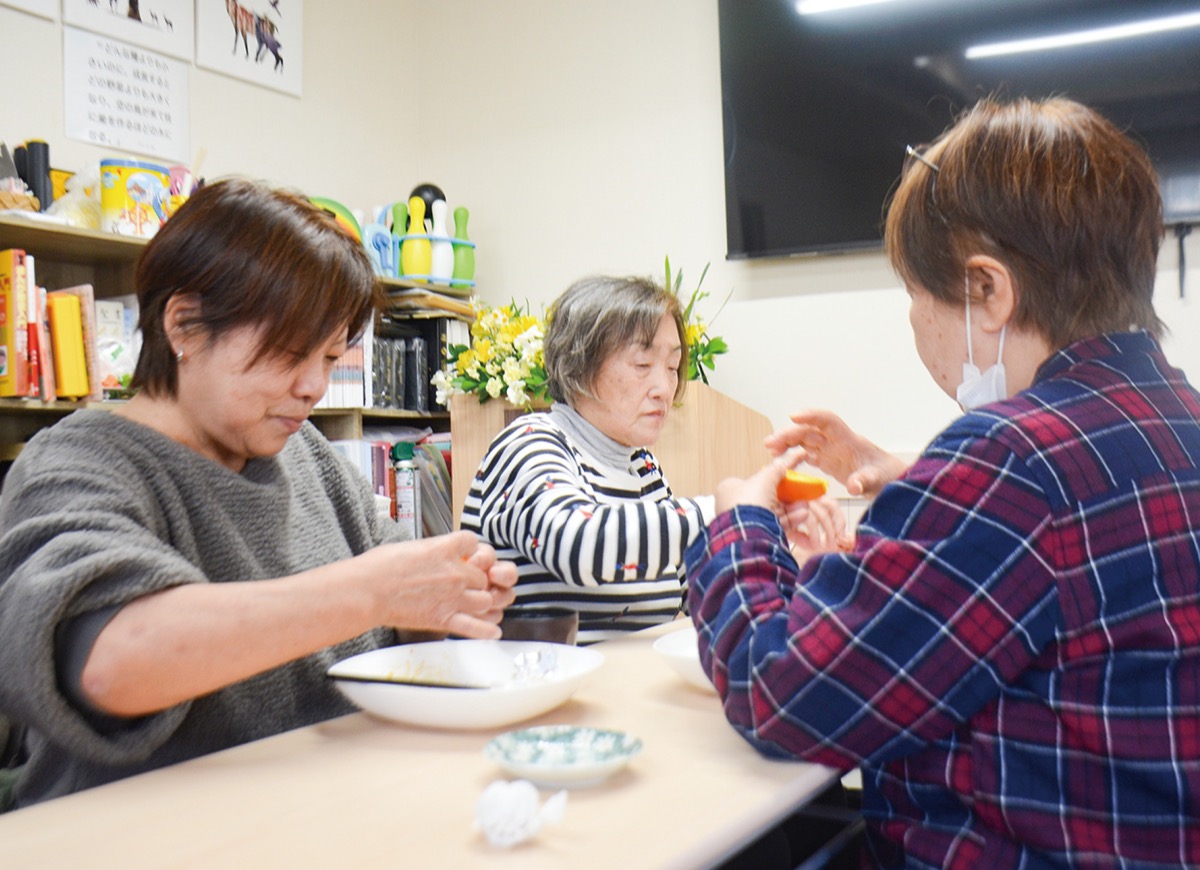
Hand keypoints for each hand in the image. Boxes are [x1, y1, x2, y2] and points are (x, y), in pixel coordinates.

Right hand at [366, 531, 517, 639]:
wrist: (367, 590)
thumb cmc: (379, 567)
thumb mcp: (411, 547)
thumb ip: (432, 551)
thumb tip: (435, 554)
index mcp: (444, 548)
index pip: (473, 542)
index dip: (472, 549)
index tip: (467, 554)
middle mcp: (454, 572)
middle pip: (483, 574)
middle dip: (478, 579)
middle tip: (468, 585)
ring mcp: (452, 596)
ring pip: (487, 599)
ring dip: (483, 602)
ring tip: (475, 604)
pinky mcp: (443, 618)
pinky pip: (474, 626)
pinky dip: (486, 630)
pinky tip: (493, 630)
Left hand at [714, 448, 848, 553]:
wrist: (748, 534)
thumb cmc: (749, 504)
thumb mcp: (765, 478)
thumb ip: (776, 469)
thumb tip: (785, 460)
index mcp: (730, 489)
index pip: (756, 480)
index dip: (774, 478)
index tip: (790, 477)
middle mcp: (735, 505)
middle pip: (767, 497)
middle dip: (787, 496)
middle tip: (802, 493)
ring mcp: (745, 522)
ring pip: (773, 512)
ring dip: (791, 508)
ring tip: (806, 505)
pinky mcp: (755, 535)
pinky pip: (774, 525)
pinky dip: (789, 519)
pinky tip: (802, 515)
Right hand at [764, 409, 906, 497]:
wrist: (893, 482)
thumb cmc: (889, 476)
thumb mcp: (879, 479)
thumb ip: (865, 481)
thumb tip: (853, 486)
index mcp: (848, 440)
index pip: (827, 421)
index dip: (811, 416)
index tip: (794, 417)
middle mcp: (836, 443)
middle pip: (809, 431)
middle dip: (789, 434)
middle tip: (770, 443)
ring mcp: (831, 452)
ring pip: (804, 442)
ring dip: (787, 444)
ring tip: (770, 451)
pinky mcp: (828, 463)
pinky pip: (807, 456)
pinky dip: (793, 457)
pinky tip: (781, 462)